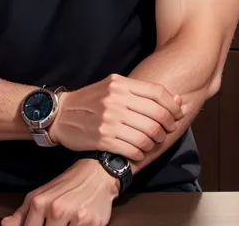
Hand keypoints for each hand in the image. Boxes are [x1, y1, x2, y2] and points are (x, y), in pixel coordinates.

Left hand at [1, 158, 118, 225]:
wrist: (96, 173)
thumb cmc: (66, 185)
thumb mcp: (40, 195)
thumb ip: (21, 213)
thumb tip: (4, 225)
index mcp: (39, 202)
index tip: (41, 225)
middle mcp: (56, 209)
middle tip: (56, 222)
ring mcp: (75, 217)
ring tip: (66, 221)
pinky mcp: (92, 223)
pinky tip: (76, 223)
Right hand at [49, 73, 182, 161]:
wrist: (61, 114)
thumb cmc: (90, 101)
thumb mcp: (112, 87)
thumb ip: (140, 92)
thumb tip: (175, 98)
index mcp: (120, 84)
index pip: (157, 93)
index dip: (172, 106)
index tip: (177, 115)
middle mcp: (115, 99)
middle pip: (156, 115)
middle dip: (166, 127)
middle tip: (166, 132)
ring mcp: (109, 119)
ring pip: (147, 134)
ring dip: (154, 142)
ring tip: (151, 143)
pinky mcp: (103, 138)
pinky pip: (133, 149)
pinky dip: (140, 153)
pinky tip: (139, 152)